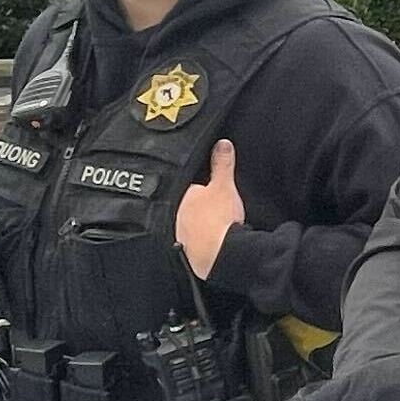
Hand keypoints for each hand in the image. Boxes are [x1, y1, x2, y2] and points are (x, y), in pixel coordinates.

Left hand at [174, 142, 244, 279]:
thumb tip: (222, 144)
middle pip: (186, 207)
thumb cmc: (220, 221)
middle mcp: (175, 216)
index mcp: (182, 196)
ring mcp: (178, 236)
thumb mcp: (224, 185)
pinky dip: (198, 245)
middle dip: (197, 208)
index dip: (202, 188)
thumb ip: (222, 164)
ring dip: (196, 227)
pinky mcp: (185, 255)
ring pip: (187, 226)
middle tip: (215, 212)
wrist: (221, 256)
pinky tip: (210, 246)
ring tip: (213, 230)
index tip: (212, 193)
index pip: (190, 187)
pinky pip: (191, 245)